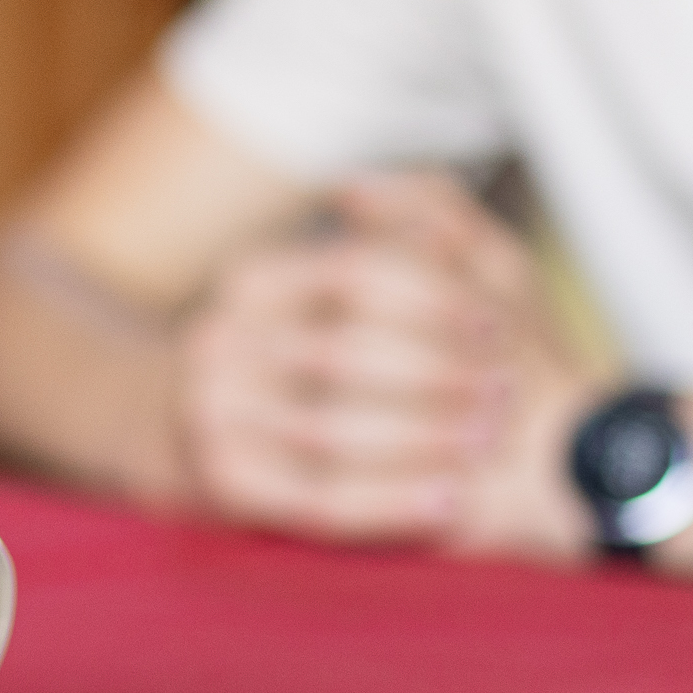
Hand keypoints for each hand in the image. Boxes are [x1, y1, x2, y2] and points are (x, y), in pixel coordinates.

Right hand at [177, 171, 596, 554]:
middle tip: (502, 392)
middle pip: (347, 354)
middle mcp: (223, 341)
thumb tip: (363, 188)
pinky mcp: (226, 484)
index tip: (495, 323)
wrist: (190, 437)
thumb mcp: (335, 283)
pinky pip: (322, 500)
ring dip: (427, 440)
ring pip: (336, 433)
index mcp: (252, 282)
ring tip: (484, 442)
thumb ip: (382, 224)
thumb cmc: (297, 359)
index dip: (436, 296)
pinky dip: (393, 504)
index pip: (355, 272)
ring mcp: (215, 414)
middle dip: (440, 376)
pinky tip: (446, 501)